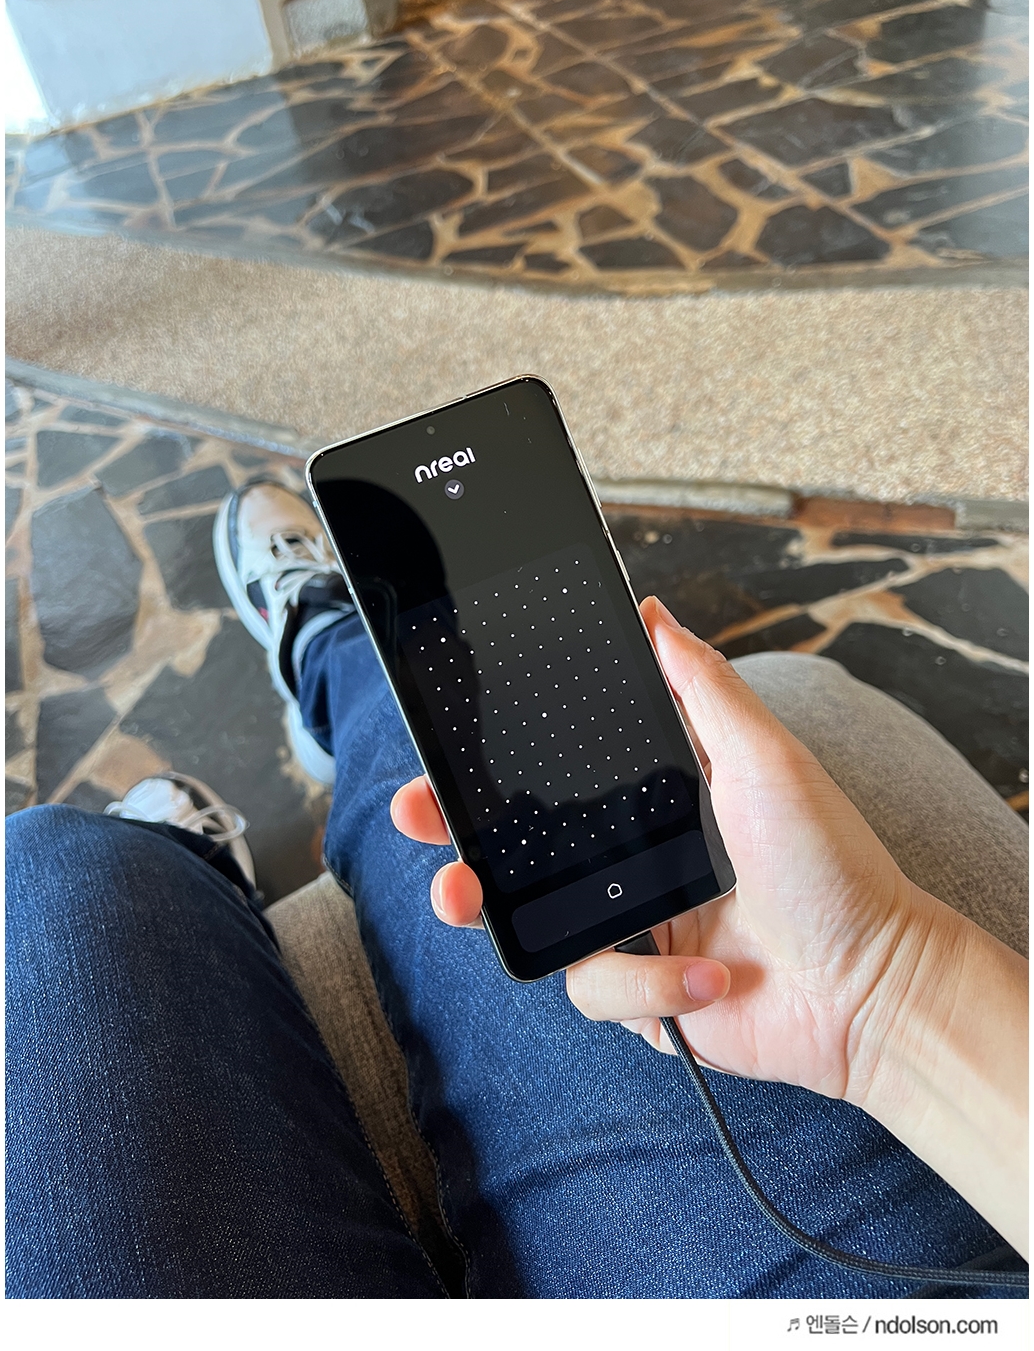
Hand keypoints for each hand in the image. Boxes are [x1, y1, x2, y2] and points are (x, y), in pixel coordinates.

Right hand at [392, 594, 936, 1102]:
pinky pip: (596, 987)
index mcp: (655, 798)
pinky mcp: (641, 991)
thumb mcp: (766, 759)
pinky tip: (709, 977)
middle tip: (418, 817)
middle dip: (454, 832)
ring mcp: (632, 926)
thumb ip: (704, 689)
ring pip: (530, 921)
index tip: (449, 742)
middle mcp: (633, 859)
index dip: (495, 760)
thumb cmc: (832, 865)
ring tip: (469, 900)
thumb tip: (654, 615)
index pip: (557, 771)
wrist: (872, 985)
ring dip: (504, 914)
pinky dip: (649, 986)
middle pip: (518, 846)